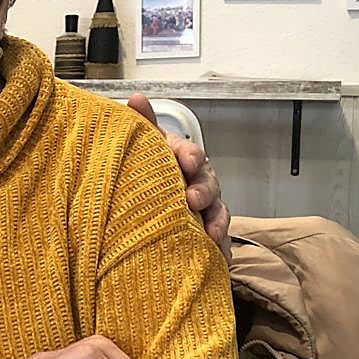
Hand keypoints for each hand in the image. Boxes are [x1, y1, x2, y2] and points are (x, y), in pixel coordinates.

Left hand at [127, 93, 230, 262]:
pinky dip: (221, 252)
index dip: (189, 156)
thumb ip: (143, 124)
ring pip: (218, 215)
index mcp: (183, 162)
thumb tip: (136, 97)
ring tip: (211, 235)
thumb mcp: (145, 149)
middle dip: (204, 191)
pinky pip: (219, 245)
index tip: (184, 161)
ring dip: (217, 224)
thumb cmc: (151, 173)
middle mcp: (198, 184)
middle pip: (210, 185)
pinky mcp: (206, 238)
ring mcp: (206, 211)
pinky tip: (219, 260)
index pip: (192, 154)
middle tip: (193, 200)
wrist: (148, 208)